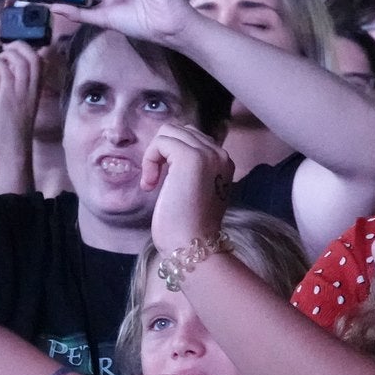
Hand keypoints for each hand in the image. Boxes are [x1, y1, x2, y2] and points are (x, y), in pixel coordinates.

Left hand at [0, 40, 41, 151]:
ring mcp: (23, 90)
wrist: (15, 142)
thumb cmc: (17, 124)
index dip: (31, 50)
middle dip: (20, 46)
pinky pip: (7, 72)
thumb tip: (11, 70)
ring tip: (0, 52)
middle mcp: (34, 87)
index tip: (17, 49)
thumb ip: (21, 85)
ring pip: (23, 62)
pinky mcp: (10, 95)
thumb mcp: (24, 101)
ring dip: (10, 52)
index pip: (42, 62)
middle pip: (34, 58)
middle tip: (7, 46)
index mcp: (38, 88)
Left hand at [142, 123, 234, 253]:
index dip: (170, 155)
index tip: (166, 183)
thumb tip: (169, 157)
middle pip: (180, 130)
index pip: (192, 137)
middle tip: (157, 180)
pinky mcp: (191, 158)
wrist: (193, 244)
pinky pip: (161, 142)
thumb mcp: (196, 191)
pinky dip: (150, 160)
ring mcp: (208, 154)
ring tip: (154, 181)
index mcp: (224, 162)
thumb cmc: (189, 226)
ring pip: (169, 132)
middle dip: (161, 151)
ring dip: (154, 154)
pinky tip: (151, 184)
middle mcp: (220, 153)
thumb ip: (192, 171)